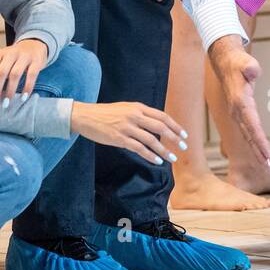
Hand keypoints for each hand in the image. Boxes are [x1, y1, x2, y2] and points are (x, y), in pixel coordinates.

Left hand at [0, 38, 48, 105]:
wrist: (35, 45)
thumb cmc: (14, 57)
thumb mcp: (0, 61)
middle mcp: (11, 53)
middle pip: (1, 72)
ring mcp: (24, 56)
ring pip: (15, 74)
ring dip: (10, 90)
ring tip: (7, 103)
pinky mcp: (36, 61)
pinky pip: (32, 75)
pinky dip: (27, 87)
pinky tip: (24, 97)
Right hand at [70, 100, 186, 165]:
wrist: (85, 116)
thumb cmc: (106, 113)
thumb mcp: (126, 108)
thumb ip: (141, 115)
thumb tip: (157, 125)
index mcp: (138, 107)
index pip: (162, 116)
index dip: (175, 126)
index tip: (184, 135)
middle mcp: (134, 116)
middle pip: (160, 127)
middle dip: (175, 138)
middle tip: (184, 147)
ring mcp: (127, 127)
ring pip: (151, 140)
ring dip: (164, 150)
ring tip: (173, 157)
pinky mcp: (119, 138)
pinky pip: (139, 148)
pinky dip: (150, 155)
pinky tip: (157, 161)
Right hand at [207, 35, 269, 167]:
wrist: (226, 63)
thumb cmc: (238, 63)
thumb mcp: (244, 61)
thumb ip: (249, 66)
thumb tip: (252, 70)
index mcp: (241, 102)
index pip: (252, 124)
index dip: (259, 140)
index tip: (267, 153)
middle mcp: (238, 112)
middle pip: (250, 136)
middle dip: (259, 152)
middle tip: (269, 167)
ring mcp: (238, 114)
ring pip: (248, 136)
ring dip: (257, 151)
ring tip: (268, 166)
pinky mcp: (240, 115)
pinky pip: (249, 132)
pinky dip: (256, 144)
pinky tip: (262, 153)